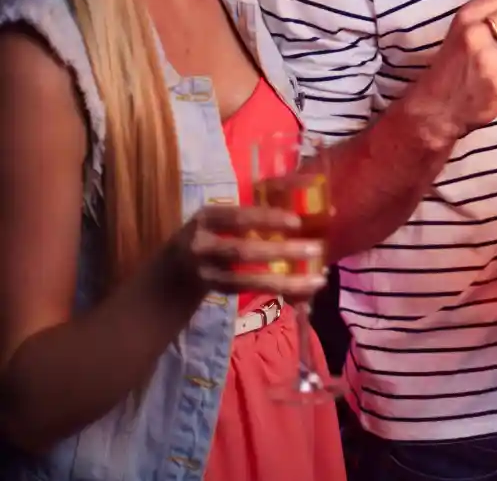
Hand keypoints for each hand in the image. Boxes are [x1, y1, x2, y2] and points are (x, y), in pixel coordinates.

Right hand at [166, 204, 326, 299]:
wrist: (172, 269)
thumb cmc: (213, 235)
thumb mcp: (222, 220)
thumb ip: (255, 216)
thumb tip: (316, 210)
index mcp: (207, 217)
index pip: (238, 216)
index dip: (266, 218)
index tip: (297, 221)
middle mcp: (201, 244)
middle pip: (243, 251)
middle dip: (282, 251)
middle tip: (316, 249)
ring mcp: (204, 271)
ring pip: (247, 279)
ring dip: (285, 281)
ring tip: (318, 280)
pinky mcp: (214, 290)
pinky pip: (249, 292)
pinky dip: (277, 291)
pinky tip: (302, 291)